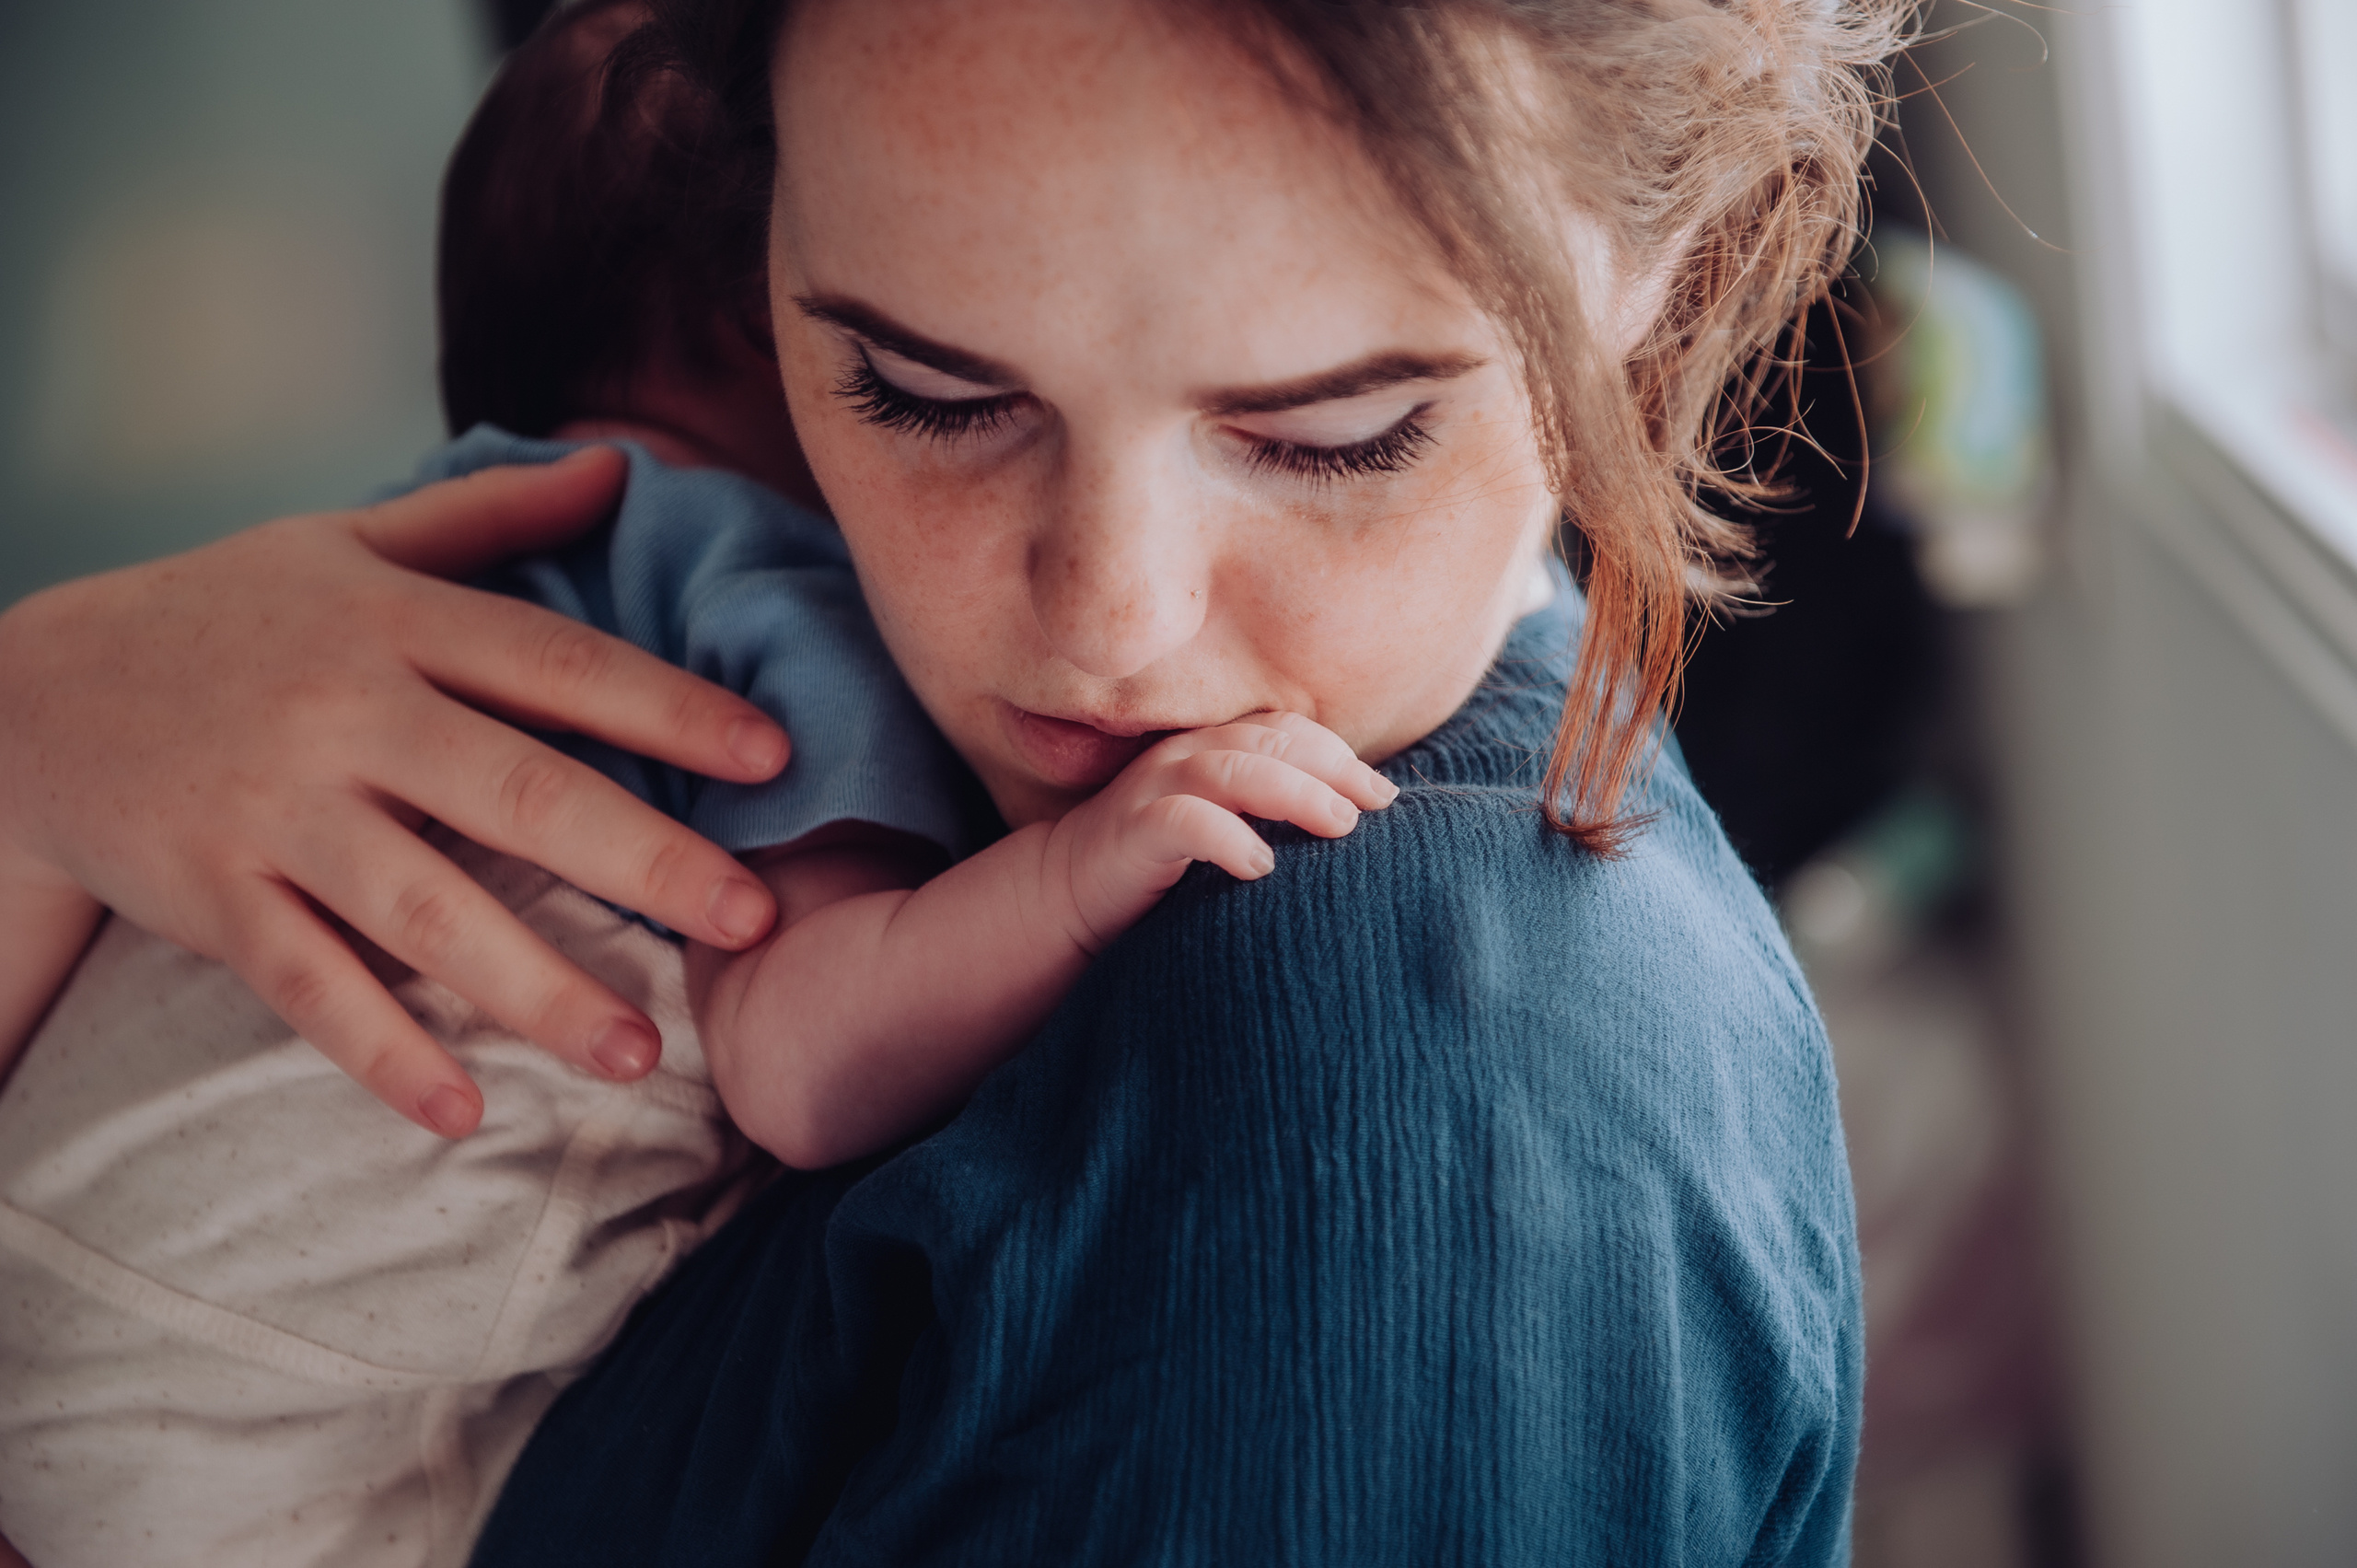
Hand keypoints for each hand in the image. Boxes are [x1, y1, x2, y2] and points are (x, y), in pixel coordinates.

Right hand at [0, 447, 787, 1137]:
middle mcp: (346, 714)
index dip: (671, 707)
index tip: (774, 757)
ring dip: (535, 986)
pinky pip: (309, 987)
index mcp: (397, 624)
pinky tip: (465, 1111)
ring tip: (639, 1053)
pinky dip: (383, 1051)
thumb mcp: (349, 544)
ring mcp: (276, 813)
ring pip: (423, 909)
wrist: (30, 694)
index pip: (557, 663)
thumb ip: (491, 514)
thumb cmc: (226, 614)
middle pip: (514, 791)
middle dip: (642, 858)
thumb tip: (621, 464)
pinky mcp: (213, 898)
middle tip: (753, 920)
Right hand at [1045, 711, 1397, 950]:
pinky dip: (1227, 837)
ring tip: (1338, 827)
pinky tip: (1260, 866)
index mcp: (1211, 749)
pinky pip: (1183, 821)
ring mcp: (1155, 788)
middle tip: (1374, 807)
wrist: (1070, 894)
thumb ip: (1269, 817)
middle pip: (1269, 742)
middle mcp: (1185, 756)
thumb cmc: (1163, 867)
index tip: (1382, 795)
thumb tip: (1351, 830)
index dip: (1337, 754)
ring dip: (1294, 794)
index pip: (1284, 730)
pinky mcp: (1132, 830)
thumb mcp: (1223, 829)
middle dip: (1330, 770)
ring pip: (1232, 770)